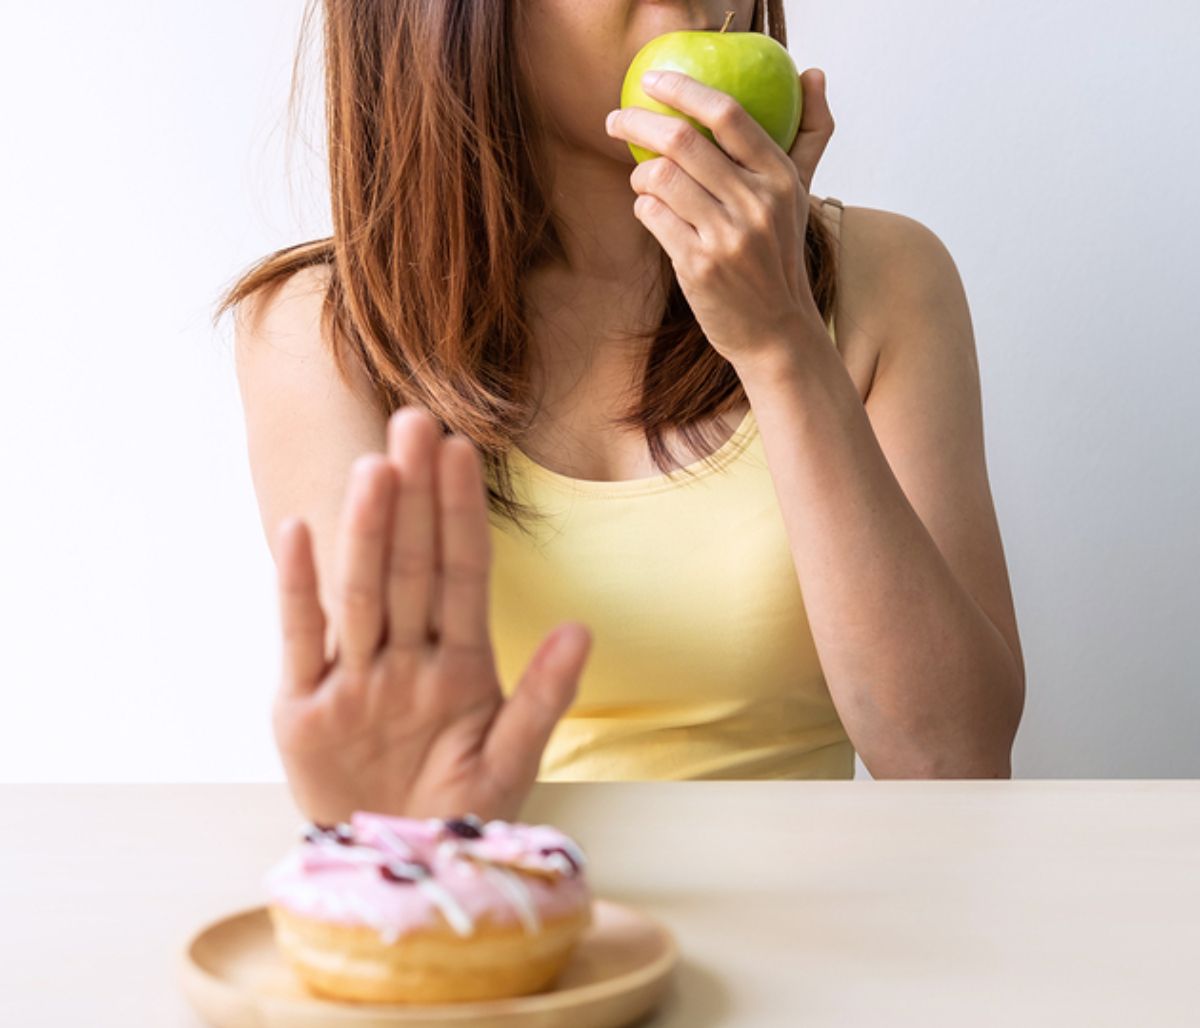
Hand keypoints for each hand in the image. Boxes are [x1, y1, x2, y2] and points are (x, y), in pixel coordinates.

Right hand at [271, 406, 591, 824]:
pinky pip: (302, 640)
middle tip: (413, 422)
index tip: (462, 449)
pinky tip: (300, 531)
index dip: (462, 513)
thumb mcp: (511, 758)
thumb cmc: (458, 808)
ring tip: (375, 469)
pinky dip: (298, 590)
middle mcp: (404, 658)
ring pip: (362, 592)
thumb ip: (543, 696)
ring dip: (368, 532)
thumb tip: (583, 630)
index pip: (462, 572)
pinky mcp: (302, 710)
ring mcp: (354, 679)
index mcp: (459, 663)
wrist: (397, 866)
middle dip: (415, 497)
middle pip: (411, 565)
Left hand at [605, 67, 835, 371]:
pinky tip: (651, 212)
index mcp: (780, 176)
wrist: (777, 330)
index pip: (729, 114)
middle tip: (615, 121)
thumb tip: (814, 74)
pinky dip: (643, 208)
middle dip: (637, 123)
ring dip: (639, 175)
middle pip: (682, 141)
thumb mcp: (800, 195)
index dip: (684, 89)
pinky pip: (652, 216)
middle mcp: (756, 203)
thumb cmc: (780, 255)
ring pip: (659, 178)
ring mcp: (727, 236)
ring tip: (643, 181)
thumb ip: (810, 134)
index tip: (653, 81)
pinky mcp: (699, 266)